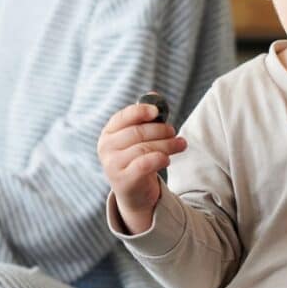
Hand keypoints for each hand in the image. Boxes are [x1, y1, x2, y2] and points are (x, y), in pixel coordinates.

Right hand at [97, 102, 185, 233]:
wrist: (134, 193)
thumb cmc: (138, 159)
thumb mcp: (139, 139)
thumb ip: (145, 118)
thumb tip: (155, 94)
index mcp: (108, 133)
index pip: (122, 117)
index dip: (140, 112)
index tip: (157, 111)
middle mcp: (106, 147)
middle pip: (138, 132)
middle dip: (161, 130)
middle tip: (174, 132)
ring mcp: (112, 165)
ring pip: (145, 148)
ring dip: (167, 145)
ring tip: (180, 144)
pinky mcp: (122, 180)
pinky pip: (144, 164)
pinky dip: (160, 159)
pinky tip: (168, 159)